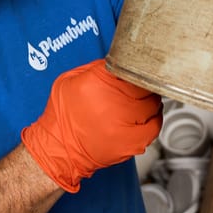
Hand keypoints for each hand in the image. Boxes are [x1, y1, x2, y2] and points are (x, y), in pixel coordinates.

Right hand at [21, 59, 161, 192]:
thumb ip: (97, 68)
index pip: (128, 65)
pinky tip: (143, 118)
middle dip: (141, 84)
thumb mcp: (69, 80)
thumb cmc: (62, 117)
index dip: (133, 67)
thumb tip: (119, 61)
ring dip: (148, 101)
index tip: (133, 69)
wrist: (58, 151)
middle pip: (144, 84)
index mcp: (95, 82)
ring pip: (153, 104)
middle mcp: (111, 101)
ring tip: (137, 103)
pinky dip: (153, 119)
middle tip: (136, 88)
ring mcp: (123, 123)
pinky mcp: (130, 142)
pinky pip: (155, 126)